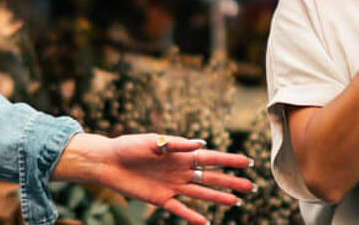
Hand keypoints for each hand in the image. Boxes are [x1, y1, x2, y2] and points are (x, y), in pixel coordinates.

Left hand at [53, 133, 253, 223]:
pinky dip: (192, 216)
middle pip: (210, 177)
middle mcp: (180, 170)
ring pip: (200, 193)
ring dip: (218, 197)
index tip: (247, 163)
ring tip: (237, 202)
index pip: (210, 158)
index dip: (229, 161)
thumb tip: (200, 144)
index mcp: (180, 154)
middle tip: (251, 186)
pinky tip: (206, 221)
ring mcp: (172, 186)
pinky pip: (180, 209)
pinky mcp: (160, 199)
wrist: (108, 162)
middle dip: (231, 181)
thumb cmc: (129, 146)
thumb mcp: (151, 141)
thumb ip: (175, 144)